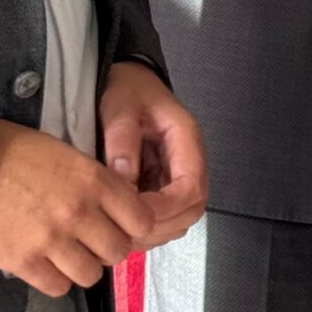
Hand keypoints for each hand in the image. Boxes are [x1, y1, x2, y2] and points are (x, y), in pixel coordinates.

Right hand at [0, 120, 153, 297]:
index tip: (120, 225)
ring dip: (82, 266)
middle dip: (108, 248)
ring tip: (67, 254)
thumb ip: (96, 183)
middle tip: (91, 241)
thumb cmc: (14, 152)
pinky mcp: (23, 262)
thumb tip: (119, 210)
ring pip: (91, 275)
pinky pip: (58, 287)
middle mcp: (78, 212)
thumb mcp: (67, 153)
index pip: (140, 219)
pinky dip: (55, 279)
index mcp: (93, 180)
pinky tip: (44, 264)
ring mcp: (51, 239)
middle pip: (118, 251)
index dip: (133, 226)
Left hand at [98, 61, 207, 249]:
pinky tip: (120, 224)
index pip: (191, 187)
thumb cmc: (127, 88)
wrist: (127, 80)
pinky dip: (145, 226)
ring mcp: (176, 175)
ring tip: (119, 230)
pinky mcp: (162, 184)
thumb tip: (123, 180)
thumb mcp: (120, 106)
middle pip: (191, 209)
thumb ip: (122, 141)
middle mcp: (188, 162)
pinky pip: (163, 216)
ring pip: (178, 218)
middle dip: (159, 225)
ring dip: (152, 230)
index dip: (166, 208)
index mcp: (186, 140)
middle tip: (124, 230)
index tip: (135, 215)